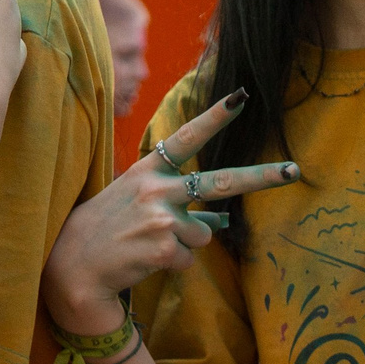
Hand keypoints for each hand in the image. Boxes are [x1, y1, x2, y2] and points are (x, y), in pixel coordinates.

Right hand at [41, 89, 300, 333]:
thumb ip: (178, 203)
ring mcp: (161, 217)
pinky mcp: (164, 247)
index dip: (215, 117)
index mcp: (149, 170)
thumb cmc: (108, 230)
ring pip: (205, 233)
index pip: (187, 138)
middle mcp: (157, 188)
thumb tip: (225, 218)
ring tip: (150, 245)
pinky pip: (191, 258)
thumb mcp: (137, 203)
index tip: (241, 97)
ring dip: (186, 244)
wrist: (71, 266)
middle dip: (261, 177)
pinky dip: (176, 264)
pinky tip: (146, 261)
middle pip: (221, 182)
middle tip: (293, 170)